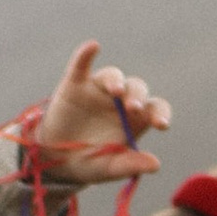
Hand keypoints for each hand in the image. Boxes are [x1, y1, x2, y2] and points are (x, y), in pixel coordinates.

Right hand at [32, 38, 171, 189]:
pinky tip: (92, 48)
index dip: (161, 113)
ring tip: (116, 91)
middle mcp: (120, 99)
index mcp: (135, 119)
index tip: (161, 125)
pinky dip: (85, 54)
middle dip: (137, 96)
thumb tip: (156, 165)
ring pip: (112, 75)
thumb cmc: (89, 162)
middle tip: (134, 108)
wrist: (54, 160)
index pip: (155, 107)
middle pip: (136, 88)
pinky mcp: (75, 83)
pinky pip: (81, 64)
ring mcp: (98, 89)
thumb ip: (130, 165)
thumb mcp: (108, 168)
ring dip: (115, 80)